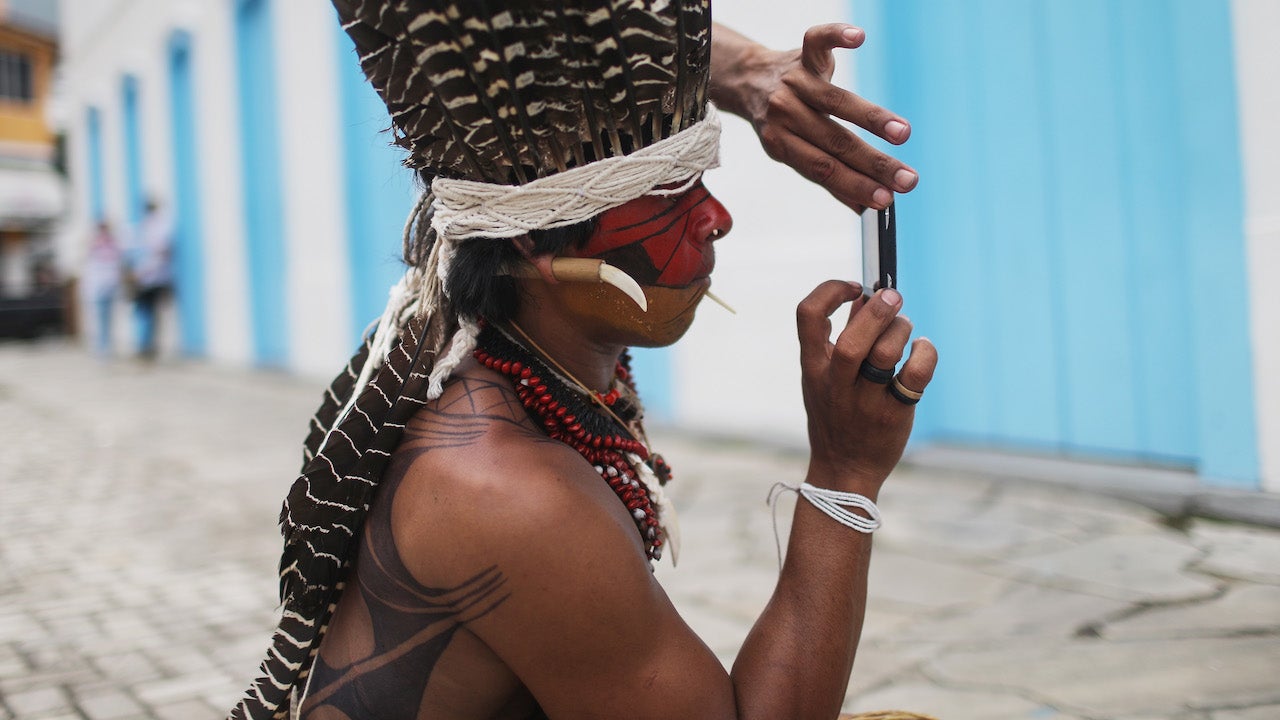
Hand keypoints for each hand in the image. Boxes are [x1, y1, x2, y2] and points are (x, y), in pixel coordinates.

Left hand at [727, 24, 917, 212]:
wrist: (748, 81)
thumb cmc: (781, 123)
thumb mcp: (792, 152)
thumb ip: (829, 176)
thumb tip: (865, 208)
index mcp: (783, 145)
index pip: (823, 169)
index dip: (854, 185)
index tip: (886, 200)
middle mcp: (787, 113)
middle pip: (834, 141)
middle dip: (873, 163)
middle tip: (908, 180)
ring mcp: (794, 83)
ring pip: (834, 101)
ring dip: (871, 119)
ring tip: (903, 134)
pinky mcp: (802, 55)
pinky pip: (817, 41)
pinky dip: (836, 37)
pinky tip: (859, 38)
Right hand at [796, 281, 937, 490]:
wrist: (844, 469)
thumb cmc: (836, 414)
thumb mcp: (824, 376)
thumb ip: (841, 335)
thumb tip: (864, 296)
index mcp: (813, 366)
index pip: (807, 315)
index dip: (830, 291)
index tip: (854, 288)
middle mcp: (835, 383)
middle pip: (853, 341)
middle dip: (877, 312)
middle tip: (894, 297)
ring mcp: (864, 401)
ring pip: (885, 354)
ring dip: (901, 330)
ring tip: (906, 329)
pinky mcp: (894, 414)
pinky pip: (916, 375)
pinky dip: (925, 352)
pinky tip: (922, 348)